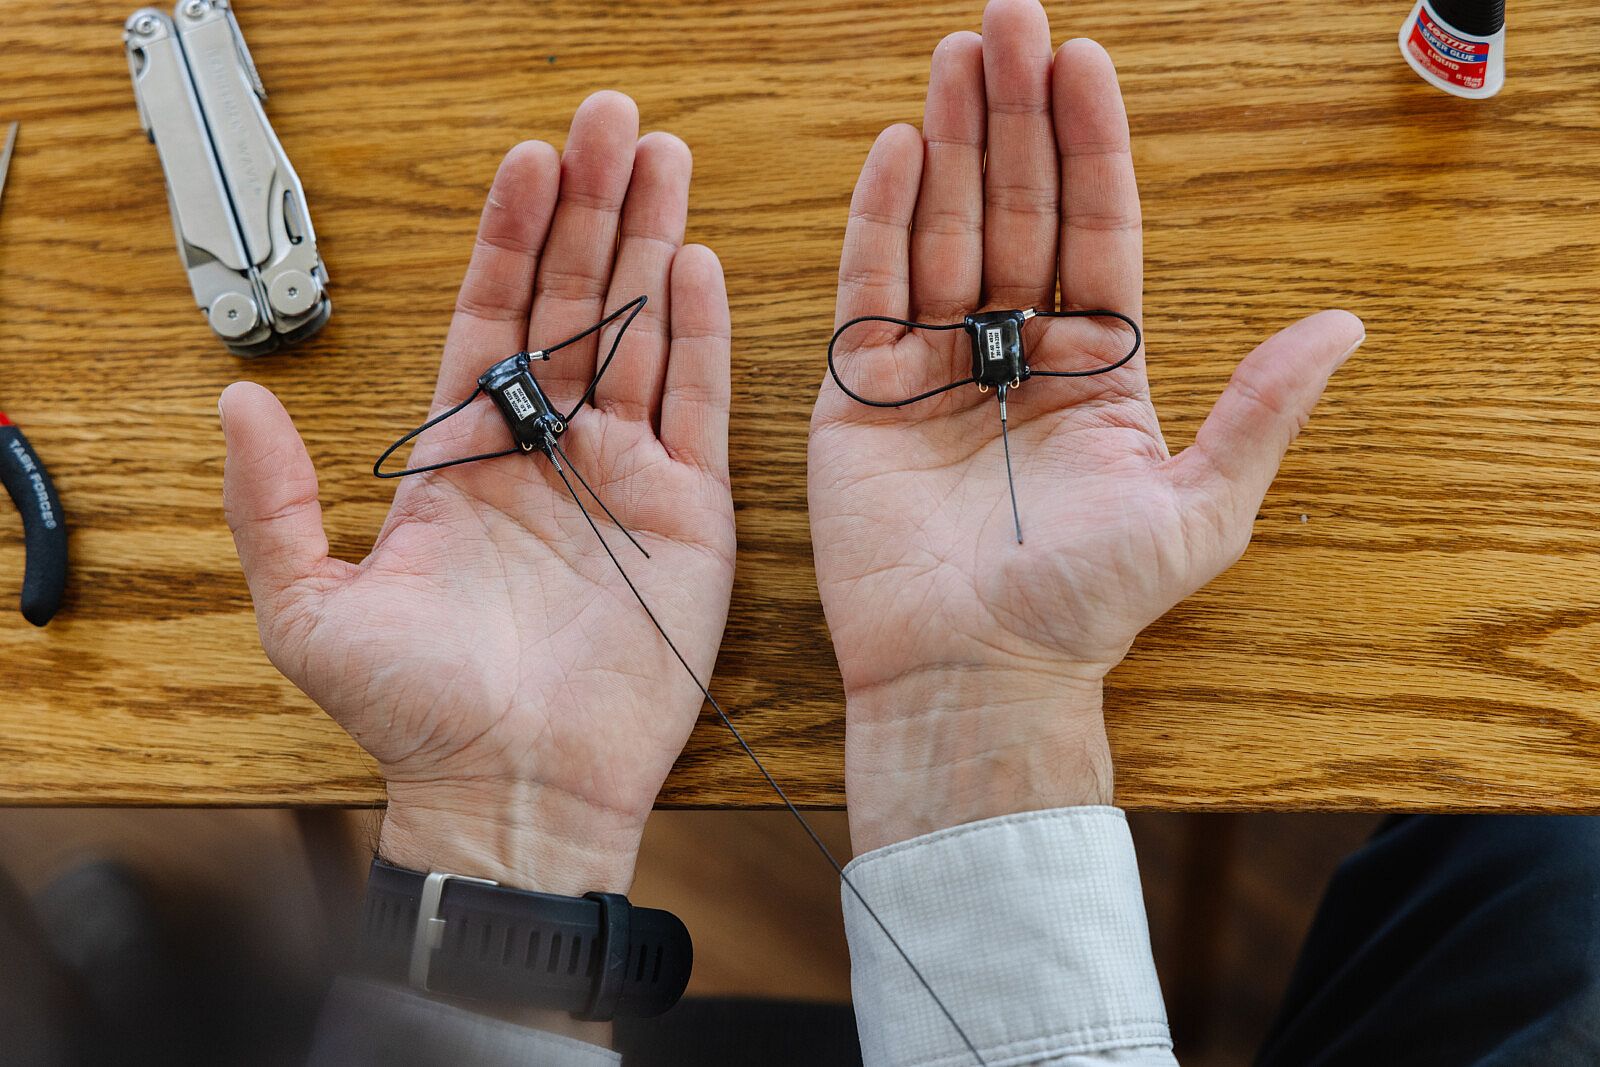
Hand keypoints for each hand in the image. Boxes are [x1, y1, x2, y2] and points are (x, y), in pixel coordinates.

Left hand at [222, 92, 733, 896]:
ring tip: (664, 159)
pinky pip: (699, 408)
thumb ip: (275, 500)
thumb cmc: (415, 712)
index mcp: (465, 458)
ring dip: (651, 244)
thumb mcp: (309, 607)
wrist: (513, 790)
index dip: (507, 237)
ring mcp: (623, 477)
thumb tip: (236, 399)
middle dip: (592, 209)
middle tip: (610, 121)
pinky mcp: (687, 515)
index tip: (526, 161)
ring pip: (640, 335)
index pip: (491, 318)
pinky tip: (696, 266)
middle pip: (573, 304)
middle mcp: (547, 452)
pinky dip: (699, 337)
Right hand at [809, 0, 1363, 853]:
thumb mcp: (1198, 510)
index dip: (1088, 148)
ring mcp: (932, 369)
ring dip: (945, 142)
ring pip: (941, 232)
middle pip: (1013, 211)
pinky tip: (894, 150)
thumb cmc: (1084, 606)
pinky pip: (868, 290)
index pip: (1094, 232)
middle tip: (1006, 20)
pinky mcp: (859, 395)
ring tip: (954, 59)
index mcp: (1095, 371)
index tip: (1083, 63)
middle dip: (1010, 116)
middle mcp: (1013, 355)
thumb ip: (1260, 410)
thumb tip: (1344, 324)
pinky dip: (878, 220)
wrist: (975, 674)